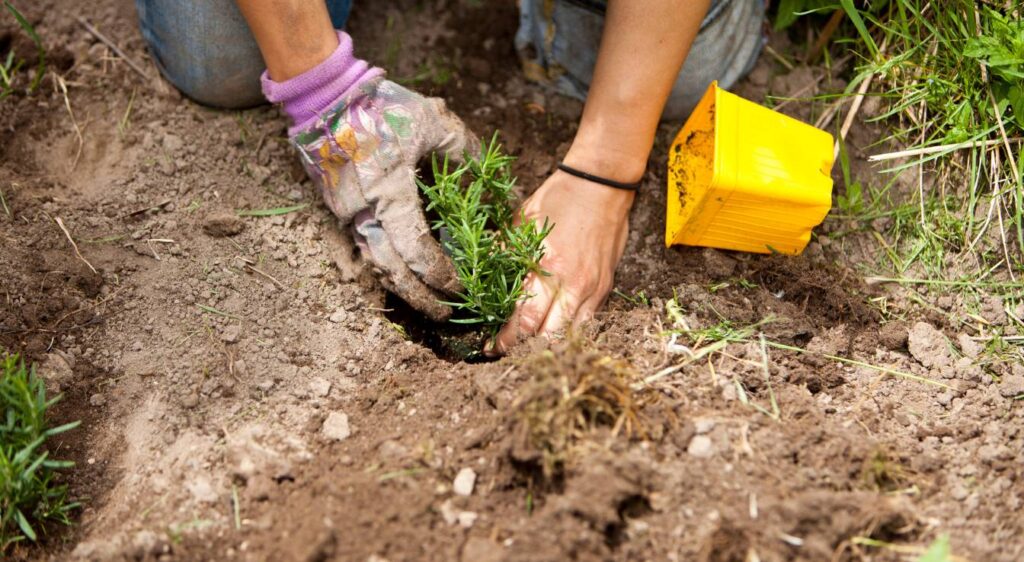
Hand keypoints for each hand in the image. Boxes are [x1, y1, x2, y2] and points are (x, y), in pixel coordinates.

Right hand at [292, 79, 476, 320]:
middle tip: (445, 314)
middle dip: (419, 297)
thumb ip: (465, 151)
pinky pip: (364, 247)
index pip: (416, 249)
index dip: (439, 274)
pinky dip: (386, 266)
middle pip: (390, 270)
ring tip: (427, 303)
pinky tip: (404, 275)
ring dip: (401, 287)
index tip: (461, 287)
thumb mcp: (433, 121)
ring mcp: (345, 212)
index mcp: (388, 191)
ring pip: (374, 263)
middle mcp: (363, 210)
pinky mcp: (337, 209)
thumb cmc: (380, 105)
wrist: (323, 95)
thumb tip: (495, 179)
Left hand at [489, 170, 634, 354]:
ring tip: (528, 346)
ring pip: (571, 334)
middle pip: (547, 336)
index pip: (524, 319)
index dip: (506, 338)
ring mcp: (593, 288)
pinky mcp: (606, 287)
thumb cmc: (560, 198)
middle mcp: (573, 284)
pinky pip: (587, 321)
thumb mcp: (522, 222)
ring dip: (547, 344)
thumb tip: (482, 278)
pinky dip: (568, 330)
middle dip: (523, 347)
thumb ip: (504, 254)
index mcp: (548, 268)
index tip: (491, 346)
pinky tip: (552, 329)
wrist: (602, 184)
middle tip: (504, 351)